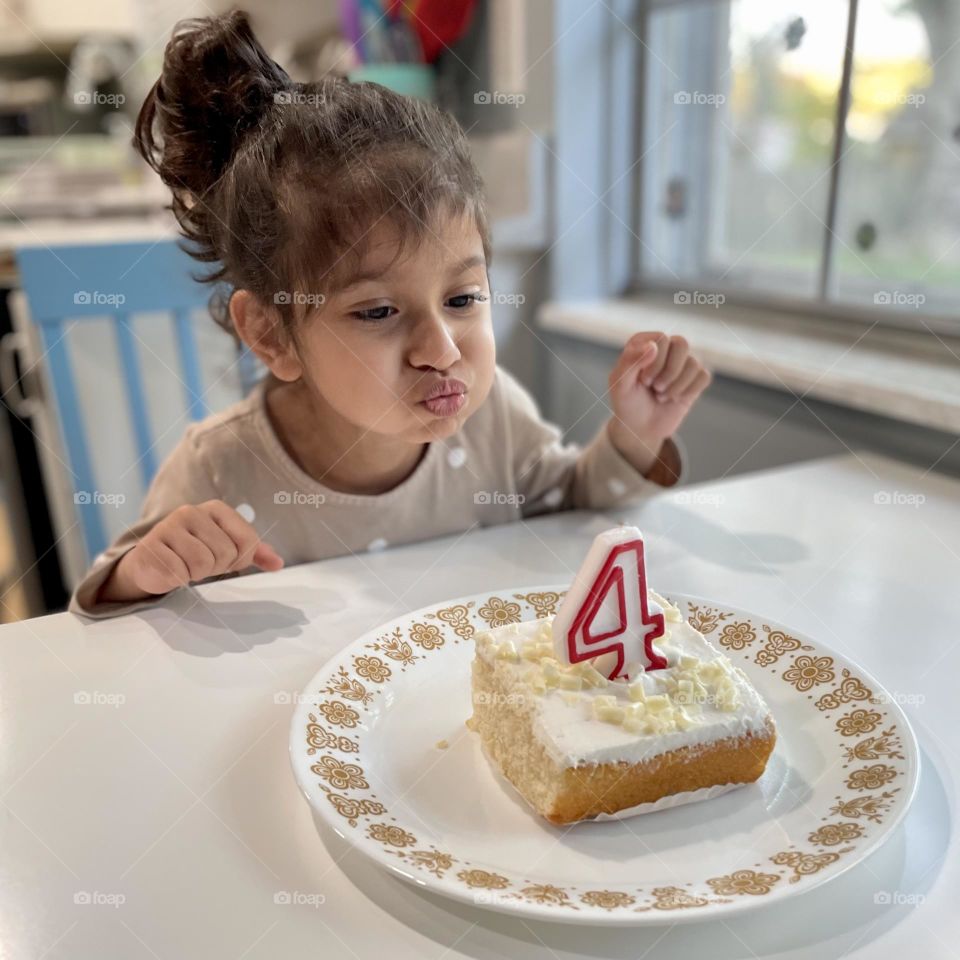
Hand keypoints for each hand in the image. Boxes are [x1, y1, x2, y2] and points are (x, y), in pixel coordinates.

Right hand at [100, 500, 283, 601]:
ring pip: (202, 564)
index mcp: (216, 509)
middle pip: (225, 553)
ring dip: (196, 574)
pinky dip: (178, 579)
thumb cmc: (194, 552)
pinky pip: (178, 573)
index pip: (248, 541)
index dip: (240, 558)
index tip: (223, 556)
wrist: (153, 562)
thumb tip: (278, 563)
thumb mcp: (228, 549)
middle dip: (216, 567)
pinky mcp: (149, 548)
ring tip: (186, 566)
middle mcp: (191, 511)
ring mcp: (167, 527)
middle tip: (200, 563)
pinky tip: (169, 569)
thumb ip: (254, 553)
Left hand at [607, 332, 711, 473]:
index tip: (644, 380)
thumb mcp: (620, 384)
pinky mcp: (694, 378)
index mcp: (643, 342)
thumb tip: (653, 345)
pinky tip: (675, 399)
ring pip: (694, 362)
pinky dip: (689, 391)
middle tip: (655, 387)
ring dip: (676, 385)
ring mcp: (681, 362)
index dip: (655, 362)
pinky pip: (703, 376)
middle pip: (682, 344)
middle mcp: (665, 347)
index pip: (662, 339)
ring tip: (661, 396)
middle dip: (670, 371)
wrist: (640, 428)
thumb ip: (630, 361)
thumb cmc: (627, 403)